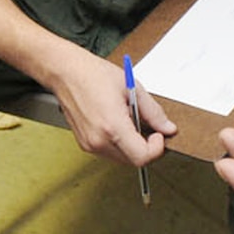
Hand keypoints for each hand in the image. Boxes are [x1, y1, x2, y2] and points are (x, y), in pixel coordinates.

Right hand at [46, 48, 175, 167]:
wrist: (65, 72)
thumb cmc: (93, 75)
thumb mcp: (132, 88)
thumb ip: (153, 112)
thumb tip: (167, 128)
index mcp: (112, 127)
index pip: (142, 157)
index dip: (156, 149)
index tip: (159, 135)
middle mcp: (99, 140)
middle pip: (134, 161)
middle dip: (146, 147)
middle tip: (149, 129)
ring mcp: (90, 144)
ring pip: (123, 158)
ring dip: (133, 146)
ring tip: (130, 122)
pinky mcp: (85, 144)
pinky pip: (110, 152)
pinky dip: (120, 143)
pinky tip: (118, 124)